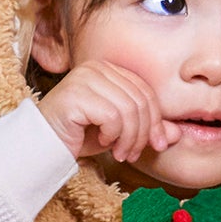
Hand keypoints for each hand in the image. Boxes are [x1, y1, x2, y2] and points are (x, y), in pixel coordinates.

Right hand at [36, 61, 175, 166]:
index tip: (157, 145)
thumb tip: (177, 133)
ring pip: (128, 110)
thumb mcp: (120, 132)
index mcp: (109, 69)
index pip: (146, 92)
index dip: (157, 121)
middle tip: (132, 154)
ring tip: (119, 153)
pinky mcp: (75, 93)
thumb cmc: (79, 136)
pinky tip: (101, 142)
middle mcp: (96, 67)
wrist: (43, 146)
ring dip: (128, 138)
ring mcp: (84, 77)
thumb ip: (146, 129)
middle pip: (140, 101)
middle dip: (142, 133)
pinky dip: (112, 135)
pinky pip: (111, 116)